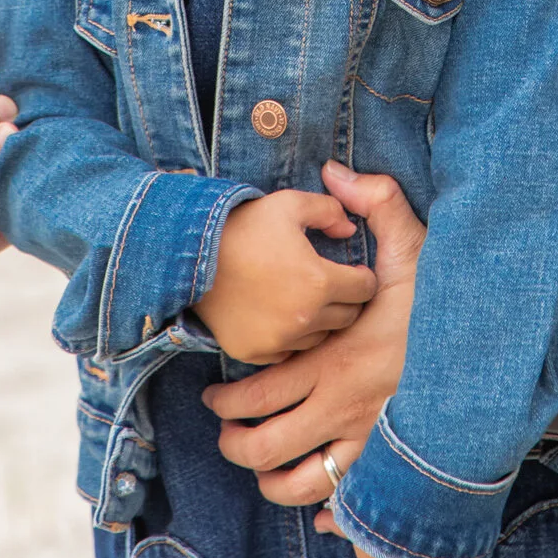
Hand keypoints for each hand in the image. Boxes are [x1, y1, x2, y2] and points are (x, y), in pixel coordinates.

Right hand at [193, 184, 377, 364]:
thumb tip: (348, 231)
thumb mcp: (292, 204)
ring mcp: (278, 342)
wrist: (192, 254)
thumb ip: (330, 212)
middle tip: (331, 283)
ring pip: (320, 337)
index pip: (365, 289)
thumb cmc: (246, 225)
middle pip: (348, 317)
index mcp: (319, 282)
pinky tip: (279, 312)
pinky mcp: (254, 353)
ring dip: (319, 320)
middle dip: (345, 299)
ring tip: (303, 297)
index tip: (353, 270)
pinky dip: (290, 337)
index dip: (362, 276)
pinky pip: (288, 351)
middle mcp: (304, 319)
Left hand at [205, 162, 423, 515]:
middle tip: (227, 434)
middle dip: (236, 446)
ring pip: (303, 485)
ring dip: (273, 482)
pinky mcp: (393, 462)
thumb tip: (334, 170)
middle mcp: (345, 408)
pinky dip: (328, 512)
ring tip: (263, 467)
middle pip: (267, 448)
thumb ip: (375, 202)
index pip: (259, 395)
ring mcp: (370, 441)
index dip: (227, 402)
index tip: (214, 397)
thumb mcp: (416, 243)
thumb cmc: (450, 298)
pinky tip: (320, 506)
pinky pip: (349, 503)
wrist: (497, 346)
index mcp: (336, 361)